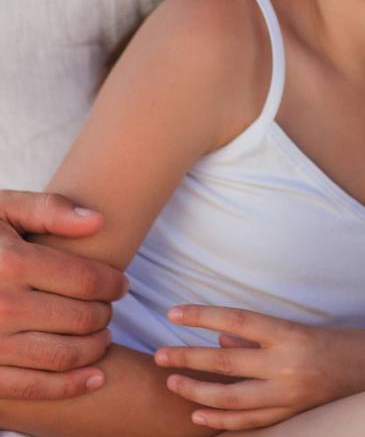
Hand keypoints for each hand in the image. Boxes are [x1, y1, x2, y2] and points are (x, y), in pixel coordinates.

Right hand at [0, 190, 126, 399]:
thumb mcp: (1, 209)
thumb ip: (49, 209)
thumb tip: (98, 221)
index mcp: (11, 262)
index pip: (86, 280)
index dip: (113, 284)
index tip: (121, 284)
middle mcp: (2, 305)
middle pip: (80, 318)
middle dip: (105, 315)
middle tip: (110, 309)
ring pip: (62, 355)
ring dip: (94, 350)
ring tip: (103, 337)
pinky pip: (33, 387)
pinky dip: (70, 387)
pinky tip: (94, 376)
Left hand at [157, 306, 364, 430]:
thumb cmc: (347, 344)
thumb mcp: (306, 329)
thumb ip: (263, 334)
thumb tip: (222, 333)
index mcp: (291, 334)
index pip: (236, 321)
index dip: (203, 316)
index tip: (174, 312)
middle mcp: (287, 366)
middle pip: (226, 361)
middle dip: (188, 357)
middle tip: (158, 353)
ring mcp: (288, 396)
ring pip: (230, 398)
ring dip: (197, 391)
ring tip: (172, 381)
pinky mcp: (292, 417)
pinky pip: (249, 423)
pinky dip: (221, 421)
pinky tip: (200, 414)